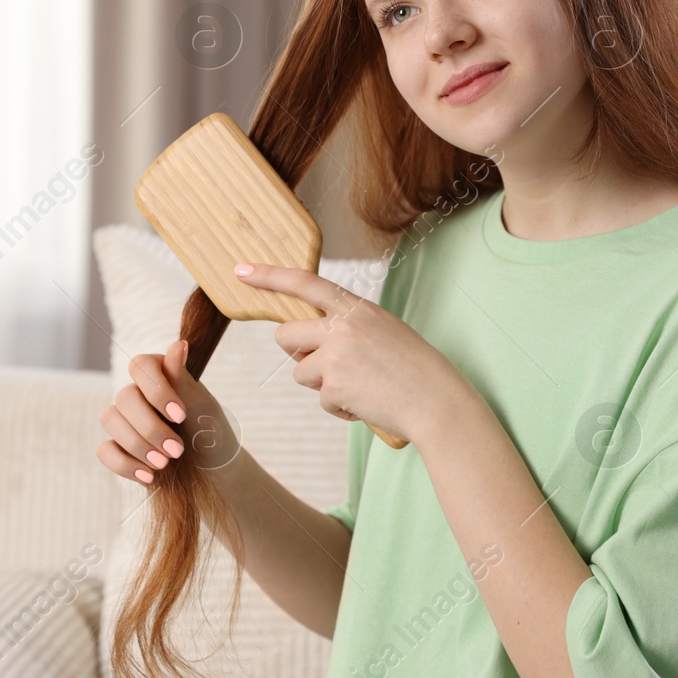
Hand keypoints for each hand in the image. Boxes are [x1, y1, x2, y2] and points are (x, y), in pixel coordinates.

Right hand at [96, 339, 241, 483]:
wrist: (211, 470)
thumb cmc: (209, 431)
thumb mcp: (202, 406)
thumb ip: (184, 379)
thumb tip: (179, 344)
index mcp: (159, 374)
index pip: (140, 366)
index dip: (156, 391)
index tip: (181, 416)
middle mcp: (137, 392)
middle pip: (124, 397)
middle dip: (150, 428)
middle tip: (177, 450)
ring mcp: (124, 419)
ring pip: (110, 420)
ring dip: (138, 445)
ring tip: (164, 463)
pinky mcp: (117, 446)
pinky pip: (104, 450)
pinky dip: (125, 464)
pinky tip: (149, 475)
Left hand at [233, 262, 479, 445]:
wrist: (436, 401)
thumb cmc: (416, 369)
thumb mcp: (385, 331)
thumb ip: (348, 327)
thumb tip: (313, 341)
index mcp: (357, 308)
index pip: (306, 283)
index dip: (270, 276)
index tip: (242, 270)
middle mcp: (342, 326)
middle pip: (285, 334)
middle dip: (297, 352)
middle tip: (326, 364)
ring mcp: (335, 355)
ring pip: (300, 371)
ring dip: (322, 384)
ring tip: (360, 386)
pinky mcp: (332, 386)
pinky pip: (320, 399)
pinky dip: (340, 406)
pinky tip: (367, 402)